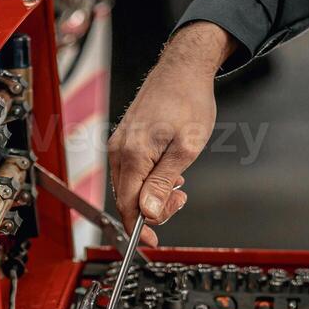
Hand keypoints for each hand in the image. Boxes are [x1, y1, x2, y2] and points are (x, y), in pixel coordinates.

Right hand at [108, 22, 236, 242]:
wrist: (183, 69)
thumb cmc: (189, 102)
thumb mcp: (187, 148)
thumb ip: (163, 183)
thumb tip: (147, 211)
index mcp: (132, 155)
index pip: (129, 205)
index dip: (140, 227)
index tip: (153, 240)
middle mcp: (119, 150)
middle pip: (127, 198)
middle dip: (152, 208)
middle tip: (181, 199)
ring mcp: (119, 144)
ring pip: (128, 186)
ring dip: (152, 194)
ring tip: (179, 185)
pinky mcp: (124, 140)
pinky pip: (130, 172)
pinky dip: (148, 181)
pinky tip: (168, 173)